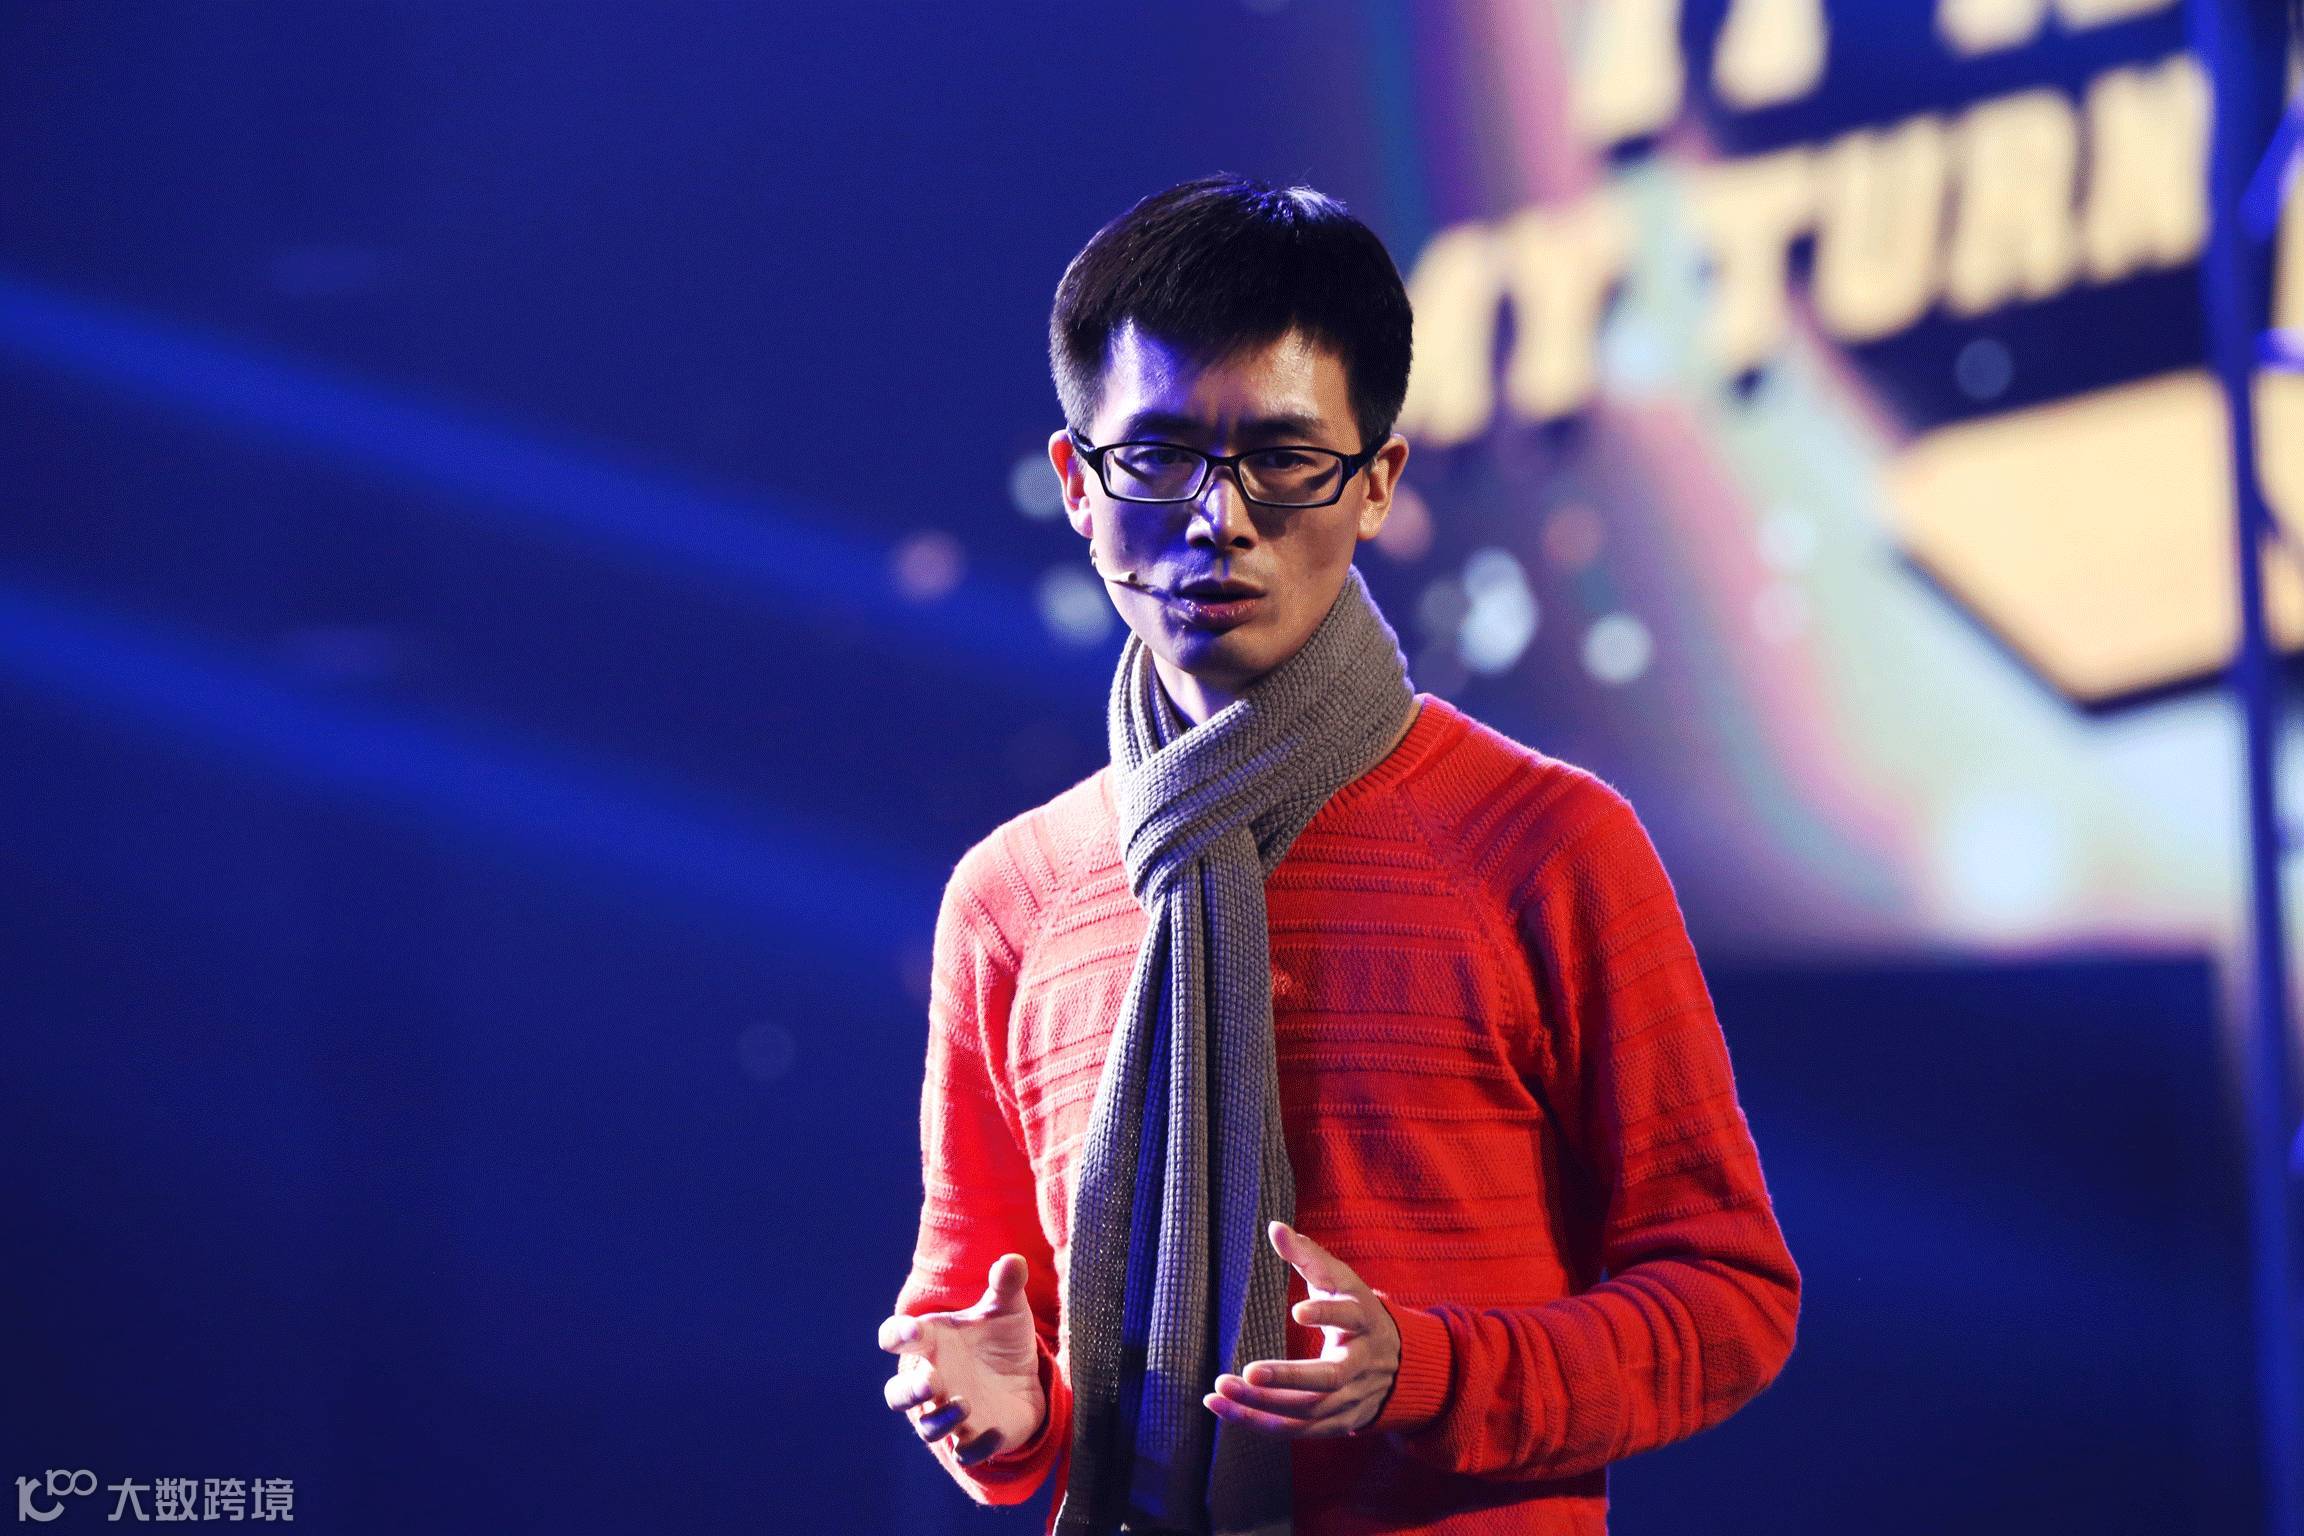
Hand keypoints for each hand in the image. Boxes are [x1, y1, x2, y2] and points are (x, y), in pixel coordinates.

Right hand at [878, 1254, 1048, 1466]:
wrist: (1023, 1377)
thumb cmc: (999, 1338)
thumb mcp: (1006, 1308)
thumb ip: (1006, 1285)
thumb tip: (1014, 1260)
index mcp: (930, 1342)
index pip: (897, 1338)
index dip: (897, 1336)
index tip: (911, 1331)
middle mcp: (932, 1380)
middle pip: (898, 1394)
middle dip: (909, 1391)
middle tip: (929, 1381)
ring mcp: (950, 1411)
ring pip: (927, 1427)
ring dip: (940, 1420)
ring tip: (963, 1404)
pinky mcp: (975, 1437)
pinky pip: (967, 1452)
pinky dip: (977, 1446)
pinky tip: (996, 1432)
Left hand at [1204, 1221, 1402, 1437]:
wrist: (1400, 1364)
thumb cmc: (1356, 1311)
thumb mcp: (1340, 1280)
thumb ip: (1308, 1255)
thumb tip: (1274, 1226)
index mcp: (1365, 1321)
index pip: (1350, 1317)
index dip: (1327, 1314)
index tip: (1298, 1310)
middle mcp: (1362, 1365)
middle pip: (1330, 1378)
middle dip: (1289, 1377)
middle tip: (1248, 1372)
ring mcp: (1352, 1399)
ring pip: (1309, 1409)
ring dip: (1262, 1404)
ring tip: (1220, 1389)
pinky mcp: (1336, 1423)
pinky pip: (1296, 1430)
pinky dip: (1257, 1422)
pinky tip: (1223, 1408)